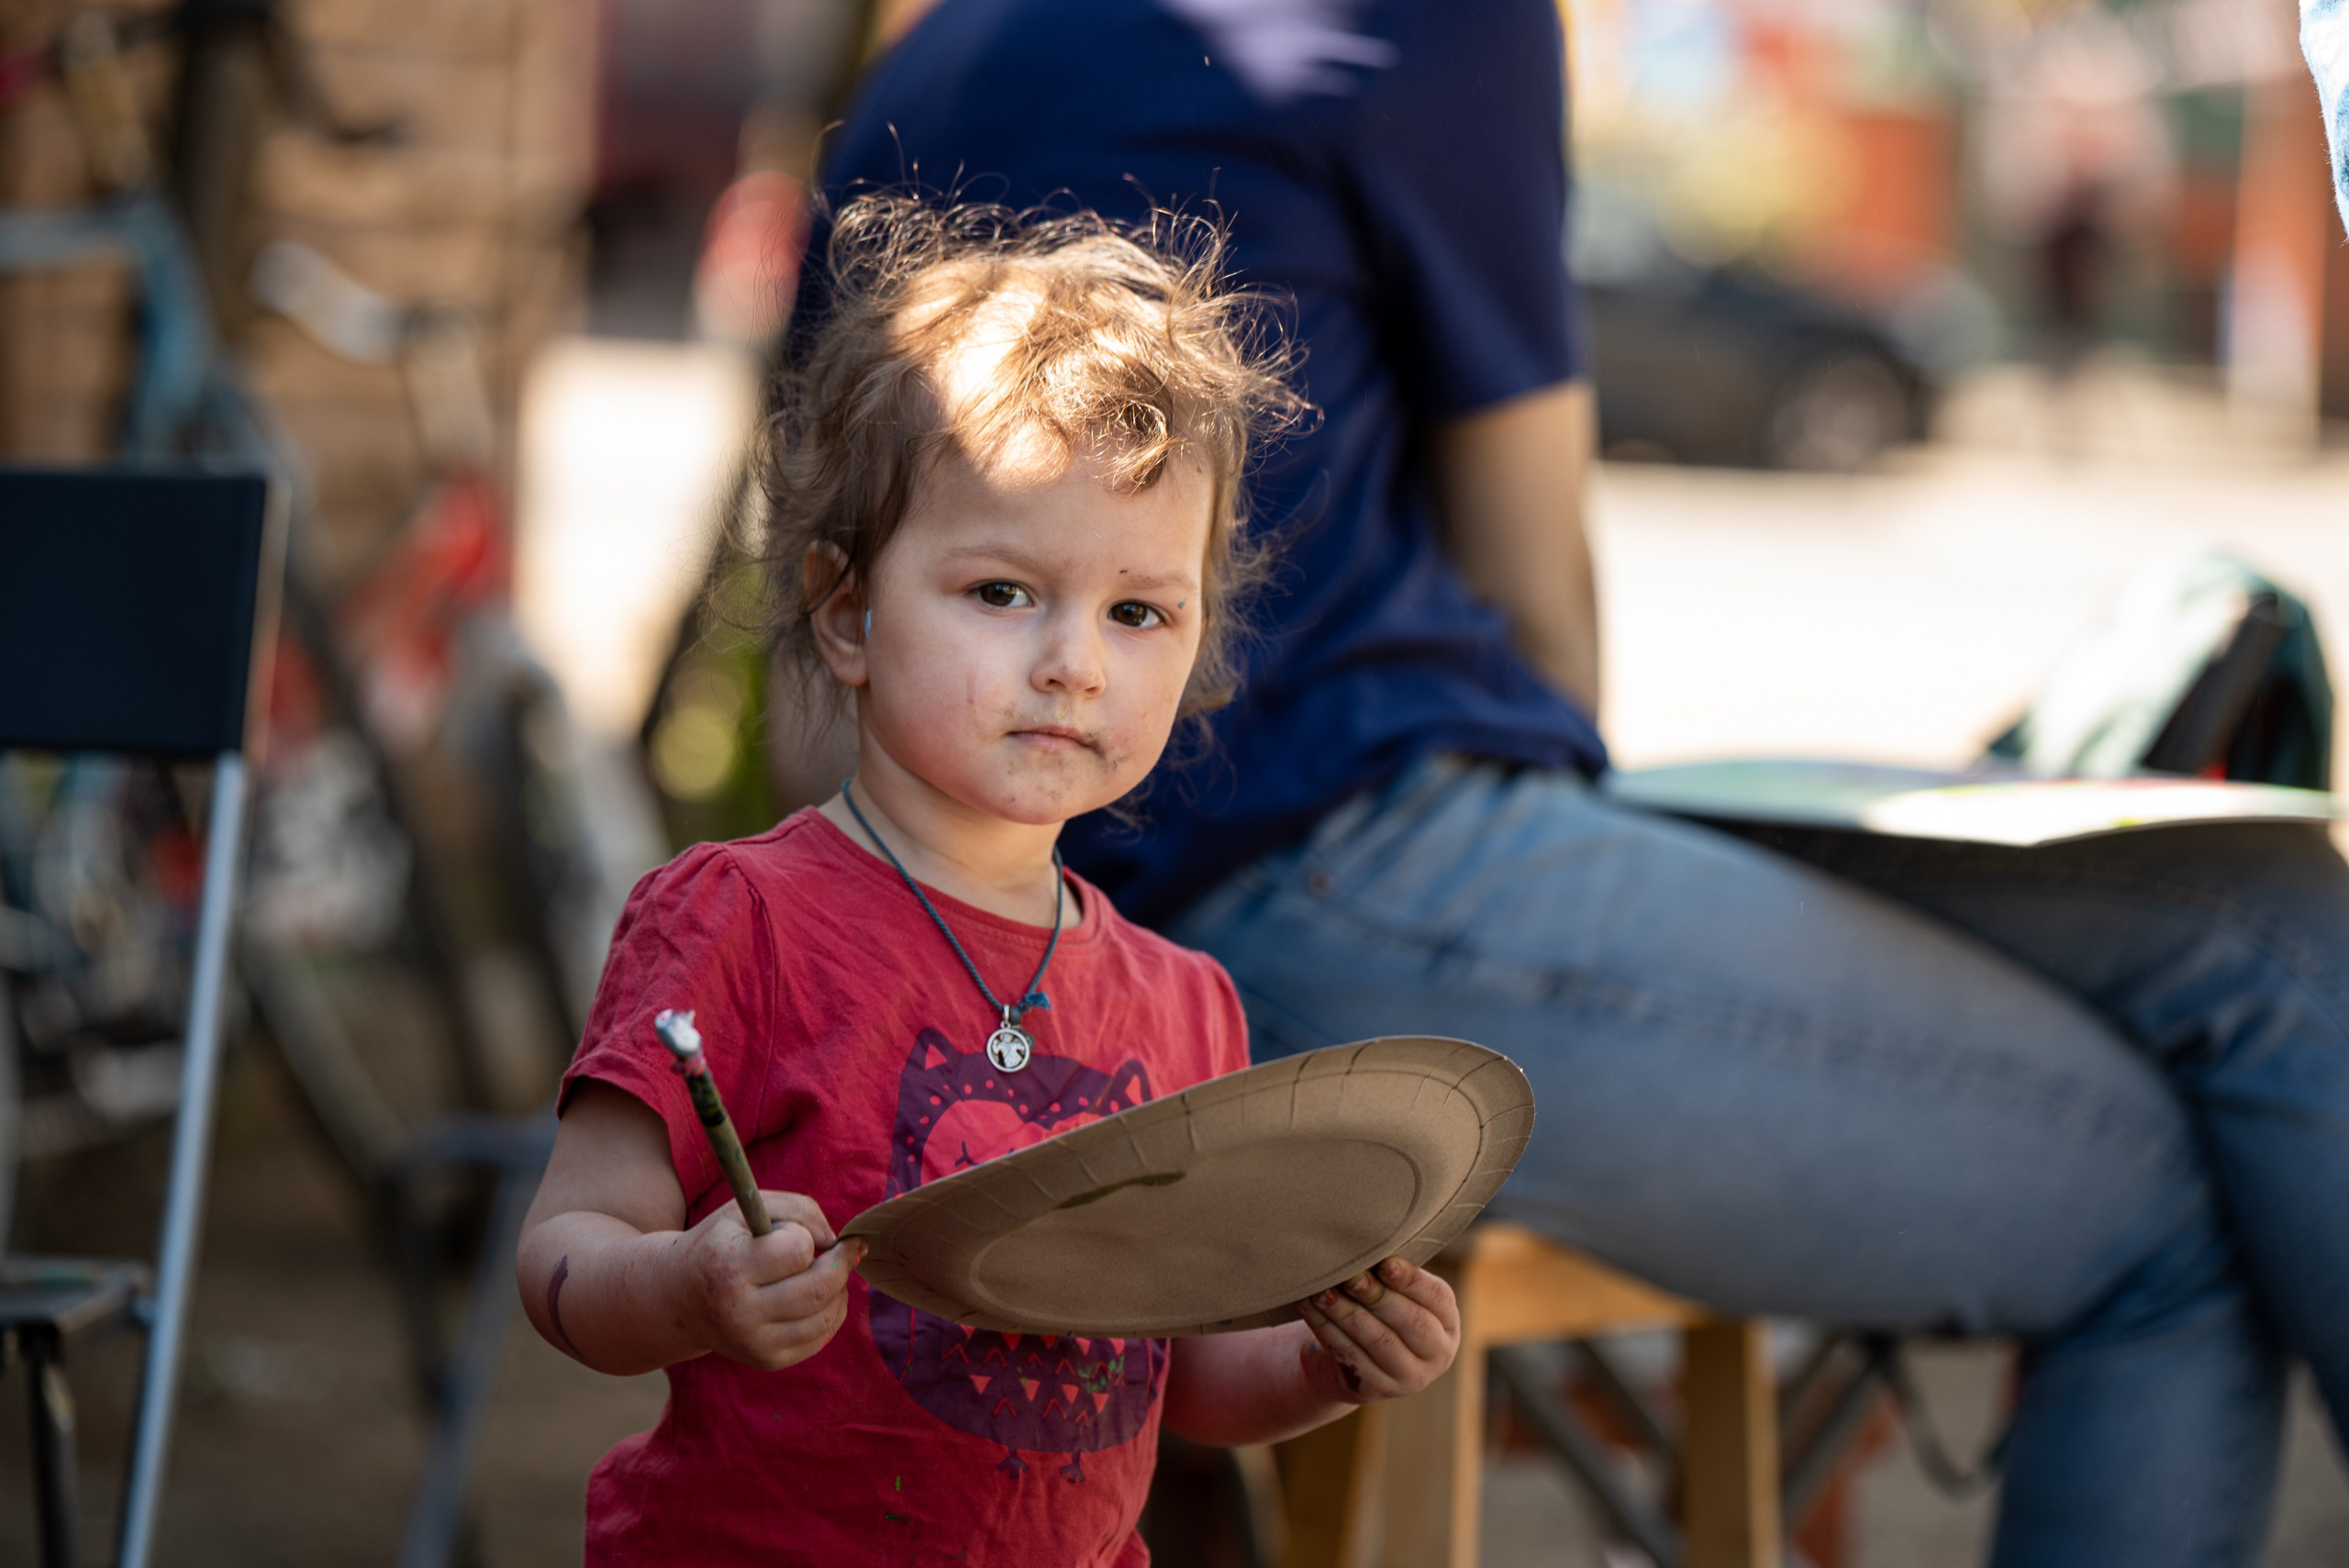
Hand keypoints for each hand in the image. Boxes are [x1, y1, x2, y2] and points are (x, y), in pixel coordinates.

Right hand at [678, 1191, 864, 1369]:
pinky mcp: (768, 1361)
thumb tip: (835, 1241)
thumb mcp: (745, 1210)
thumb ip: (798, 1208)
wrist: (679, 1298)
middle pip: (820, 1287)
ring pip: (828, 1315)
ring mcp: (754, 1343)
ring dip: (839, 1287)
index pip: (798, 1250)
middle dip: (840, 1261)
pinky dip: (832, 1310)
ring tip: (823, 1270)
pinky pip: (823, 1336)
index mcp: (729, 1268)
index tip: (791, 1233)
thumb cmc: (719, 1245)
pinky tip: (816, 1295)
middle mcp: (740, 1313)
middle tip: (837, 1248)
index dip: (804, 1235)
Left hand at [1295, 1257, 1459, 1403]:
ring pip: (1378, 1341)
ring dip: (1347, 1313)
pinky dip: (1328, 1330)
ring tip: (1323, 1292)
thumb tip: (1371, 1248)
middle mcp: (1437, 1354)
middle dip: (1378, 1296)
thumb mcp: (1396, 1295)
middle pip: (1411, 1322)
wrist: (1352, 1360)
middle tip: (1351, 1276)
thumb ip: (1393, 1276)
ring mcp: (1409, 1378)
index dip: (1411, 1280)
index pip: (1437, 1298)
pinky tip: (1312, 1308)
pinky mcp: (1376, 1390)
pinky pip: (1351, 1356)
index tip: (1385, 1262)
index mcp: (1447, 1323)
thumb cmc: (1377, 1312)